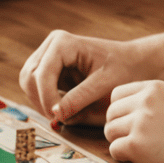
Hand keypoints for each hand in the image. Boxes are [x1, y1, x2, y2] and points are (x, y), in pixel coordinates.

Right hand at [19, 30, 155, 126]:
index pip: (42, 74)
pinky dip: (46, 101)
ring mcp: (48, 56)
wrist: (134, 63)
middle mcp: (50, 46)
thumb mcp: (105, 85)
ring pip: (28, 83)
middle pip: (29, 77)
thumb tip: (56, 115)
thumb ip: (80, 99)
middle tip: (60, 120)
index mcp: (62, 43)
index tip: (60, 118)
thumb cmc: (124, 70)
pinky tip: (65, 108)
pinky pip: (36, 87)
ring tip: (63, 115)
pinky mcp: (49, 68)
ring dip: (41, 102)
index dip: (47, 98)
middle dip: (41, 101)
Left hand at [103, 80, 163, 162]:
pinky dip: (123, 157)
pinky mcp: (137, 144)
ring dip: (120, 143)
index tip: (131, 125)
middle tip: (135, 142)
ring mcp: (139, 122)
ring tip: (138, 152)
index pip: (116, 95)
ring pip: (109, 131)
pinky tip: (138, 161)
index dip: (121, 112)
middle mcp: (143, 100)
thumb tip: (126, 116)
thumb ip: (151, 104)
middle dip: (119, 128)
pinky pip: (115, 150)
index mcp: (153, 87)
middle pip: (111, 113)